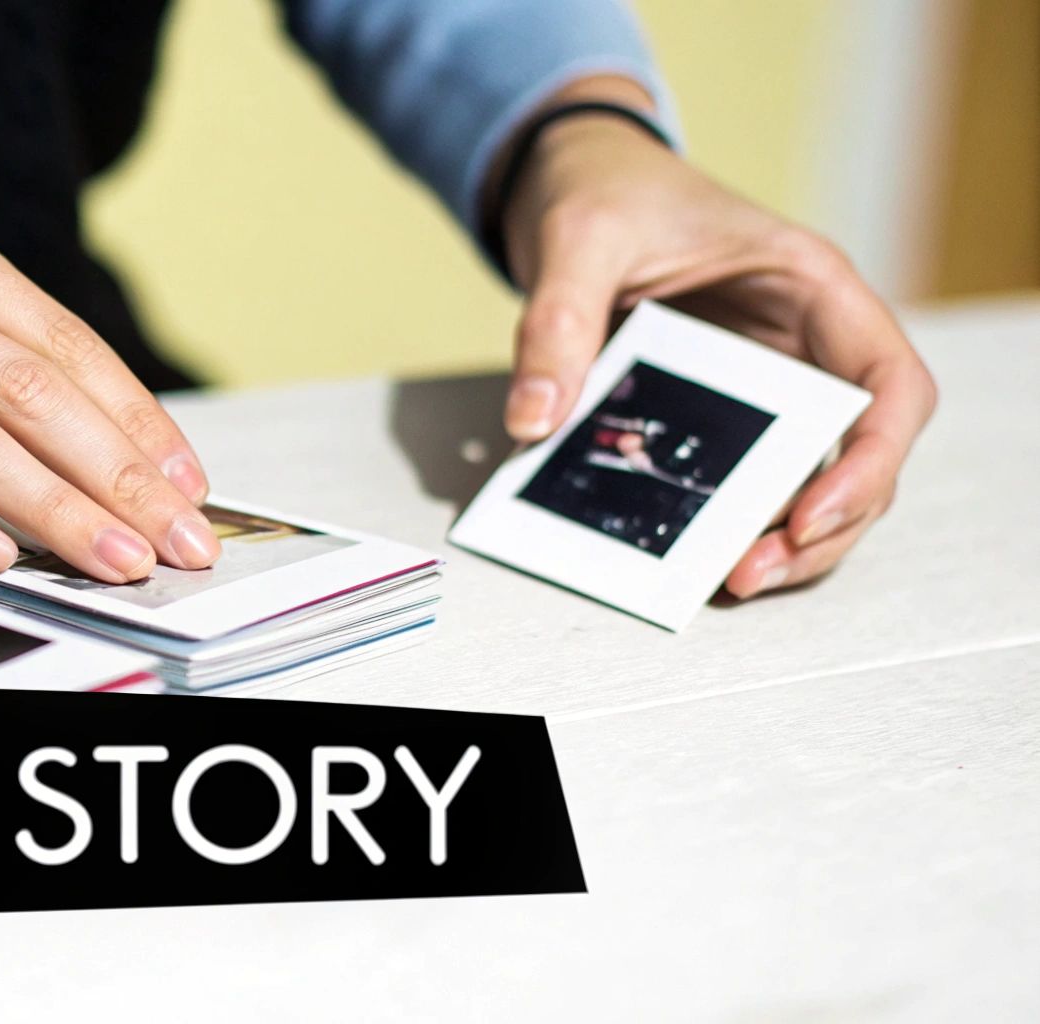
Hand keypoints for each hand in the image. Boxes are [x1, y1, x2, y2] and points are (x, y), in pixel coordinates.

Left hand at [498, 108, 936, 598]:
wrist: (567, 178)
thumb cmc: (601, 189)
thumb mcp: (577, 240)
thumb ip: (557, 324)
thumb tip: (534, 419)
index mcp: (810, 286)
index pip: (889, 382)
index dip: (872, 457)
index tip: (813, 514)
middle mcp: (805, 342)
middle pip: (860, 454)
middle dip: (821, 526)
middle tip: (748, 572)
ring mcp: (766, 381)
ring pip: (811, 479)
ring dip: (781, 539)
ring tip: (724, 578)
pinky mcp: (716, 411)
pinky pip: (741, 476)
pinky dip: (726, 520)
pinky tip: (686, 550)